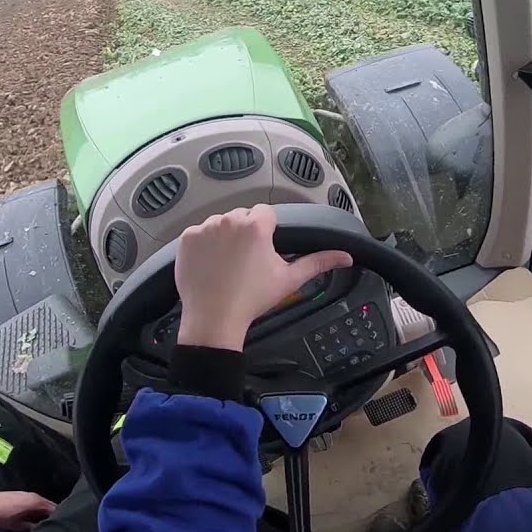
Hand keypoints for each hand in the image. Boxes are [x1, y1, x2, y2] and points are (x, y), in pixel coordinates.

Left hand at [0, 491, 55, 531]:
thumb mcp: (16, 527)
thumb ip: (33, 528)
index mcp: (36, 502)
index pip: (56, 510)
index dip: (60, 520)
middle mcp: (34, 495)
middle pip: (50, 507)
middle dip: (53, 518)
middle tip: (54, 531)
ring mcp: (25, 494)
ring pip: (41, 506)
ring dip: (43, 515)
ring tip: (43, 528)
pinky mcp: (17, 496)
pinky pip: (33, 504)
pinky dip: (36, 512)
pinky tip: (31, 521)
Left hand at [175, 204, 352, 350]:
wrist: (214, 318)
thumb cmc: (253, 299)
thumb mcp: (289, 279)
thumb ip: (318, 262)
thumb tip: (345, 257)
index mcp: (256, 226)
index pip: (265, 213)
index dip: (267, 231)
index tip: (263, 251)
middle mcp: (229, 220)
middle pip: (242, 217)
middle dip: (246, 233)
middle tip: (247, 262)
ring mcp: (205, 228)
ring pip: (220, 224)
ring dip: (224, 237)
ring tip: (228, 265)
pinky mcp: (187, 239)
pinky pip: (199, 234)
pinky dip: (204, 246)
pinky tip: (211, 266)